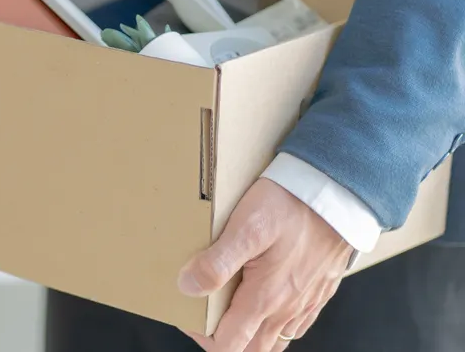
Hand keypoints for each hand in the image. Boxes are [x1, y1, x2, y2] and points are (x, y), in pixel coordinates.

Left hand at [177, 179, 353, 351]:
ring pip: (276, 339)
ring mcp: (307, 301)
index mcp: (265, 298)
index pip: (229, 343)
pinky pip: (298, 324)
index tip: (189, 317)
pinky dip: (278, 326)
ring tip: (232, 315)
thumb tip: (188, 287)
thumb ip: (217, 262)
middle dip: (226, 341)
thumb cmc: (291, 206)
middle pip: (253, 348)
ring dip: (252, 336)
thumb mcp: (245, 228)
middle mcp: (288, 308)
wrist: (339, 191)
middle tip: (206, 319)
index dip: (204, 338)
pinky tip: (267, 307)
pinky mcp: (321, 289)